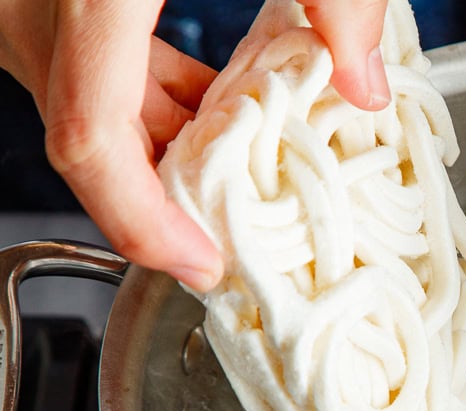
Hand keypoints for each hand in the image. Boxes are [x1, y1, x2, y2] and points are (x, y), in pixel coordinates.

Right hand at [0, 0, 388, 291]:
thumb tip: (369, 89)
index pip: (90, 141)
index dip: (142, 224)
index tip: (203, 267)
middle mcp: (42, 9)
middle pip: (92, 143)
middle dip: (165, 207)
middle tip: (238, 247)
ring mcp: (36, 5)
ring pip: (90, 113)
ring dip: (165, 156)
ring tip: (244, 192)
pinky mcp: (58, 0)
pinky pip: (95, 75)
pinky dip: (152, 107)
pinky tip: (218, 115)